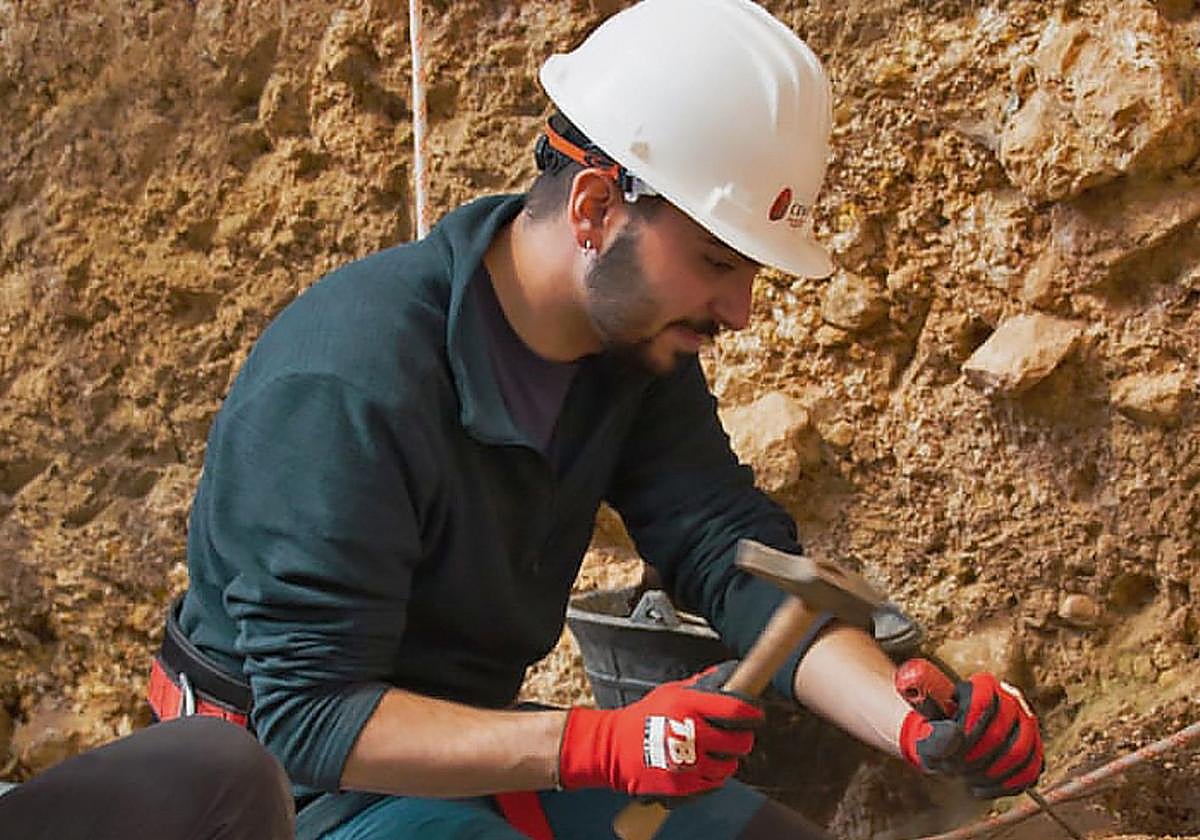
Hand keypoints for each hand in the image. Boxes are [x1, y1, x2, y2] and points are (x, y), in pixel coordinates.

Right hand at [558, 661, 762, 797]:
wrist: (613, 749)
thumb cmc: (643, 718)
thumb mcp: (670, 692)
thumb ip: (701, 686)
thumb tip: (729, 674)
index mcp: (687, 706)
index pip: (736, 710)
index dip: (753, 713)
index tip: (757, 714)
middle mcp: (689, 733)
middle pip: (740, 741)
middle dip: (742, 738)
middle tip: (736, 735)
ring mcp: (687, 762)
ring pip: (730, 765)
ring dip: (727, 759)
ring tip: (714, 751)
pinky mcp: (683, 784)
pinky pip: (714, 782)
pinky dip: (713, 775)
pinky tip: (703, 765)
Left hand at [899, 672, 1043, 797]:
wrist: (950, 750)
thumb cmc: (936, 736)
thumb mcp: (925, 733)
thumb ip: (934, 732)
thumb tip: (954, 734)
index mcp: (981, 686)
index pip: (982, 703)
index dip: (966, 731)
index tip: (949, 750)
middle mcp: (1009, 698)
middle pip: (1000, 732)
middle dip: (973, 758)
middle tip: (954, 768)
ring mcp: (1027, 724)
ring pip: (1019, 753)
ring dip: (989, 774)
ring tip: (968, 779)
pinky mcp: (1035, 749)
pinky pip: (1030, 771)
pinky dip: (1004, 785)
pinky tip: (982, 788)